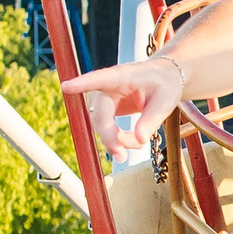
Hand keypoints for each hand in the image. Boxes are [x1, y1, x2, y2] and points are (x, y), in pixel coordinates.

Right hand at [73, 55, 188, 163]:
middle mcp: (108, 86)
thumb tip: (139, 140)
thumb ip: (152, 120)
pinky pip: (107, 128)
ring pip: (101, 125)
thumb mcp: (166, 101)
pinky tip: (134, 142)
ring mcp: (106, 98)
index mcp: (122, 76)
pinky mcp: (108, 109)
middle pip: (100, 115)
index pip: (100, 79)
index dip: (82, 84)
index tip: (66, 86)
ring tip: (139, 145)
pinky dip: (118, 139)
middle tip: (122, 156)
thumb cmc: (165, 83)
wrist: (166, 79)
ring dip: (117, 140)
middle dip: (110, 137)